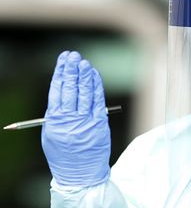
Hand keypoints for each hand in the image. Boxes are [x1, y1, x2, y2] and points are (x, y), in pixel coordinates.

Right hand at [41, 51, 110, 186]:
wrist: (81, 173)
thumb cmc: (65, 153)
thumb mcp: (52, 135)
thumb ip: (55, 114)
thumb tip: (61, 89)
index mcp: (55, 122)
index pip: (56, 92)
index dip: (60, 74)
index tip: (62, 61)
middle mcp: (70, 121)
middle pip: (71, 90)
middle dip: (72, 70)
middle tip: (73, 56)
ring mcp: (86, 122)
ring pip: (85, 93)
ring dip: (85, 75)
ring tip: (84, 62)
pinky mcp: (100, 124)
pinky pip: (98, 101)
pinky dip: (96, 86)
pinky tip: (94, 75)